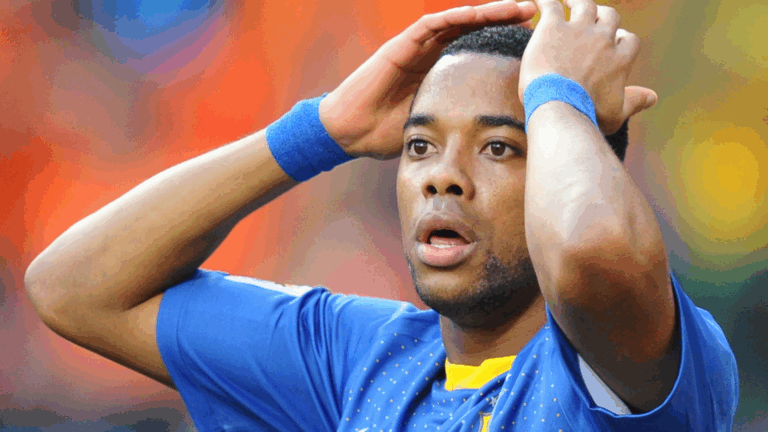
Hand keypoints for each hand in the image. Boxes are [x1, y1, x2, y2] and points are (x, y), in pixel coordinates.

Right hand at [319, 1, 536, 159]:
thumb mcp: (432, 122)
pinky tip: (477, 13)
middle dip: (503, 18)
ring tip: (516, 7)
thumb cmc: (386, 132)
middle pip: (472, 28)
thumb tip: (492, 130)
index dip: (505, 40)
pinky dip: (454, 17)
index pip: (478, 47)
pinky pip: (429, 24)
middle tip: (534, 12)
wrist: (352, 131)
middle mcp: (430, 52)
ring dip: (486, 12)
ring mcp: (415, 46)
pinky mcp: (400, 45)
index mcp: (440, 69)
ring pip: (456, 21)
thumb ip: (455, 115)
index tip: (534, 39)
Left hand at [518, 0, 656, 133]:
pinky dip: (545, 1)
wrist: (559, 107)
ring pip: (584, 5)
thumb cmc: (587, 115)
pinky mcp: (552, 28)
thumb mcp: (616, 114)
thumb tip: (652, 98)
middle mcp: (603, 39)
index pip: (628, 39)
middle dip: (602, 15)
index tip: (613, 40)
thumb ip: (634, 101)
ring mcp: (578, 30)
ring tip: (567, 2)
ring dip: (577, 2)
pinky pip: (551, 4)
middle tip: (592, 16)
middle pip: (609, 16)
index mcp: (620, 59)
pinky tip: (540, 2)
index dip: (620, 37)